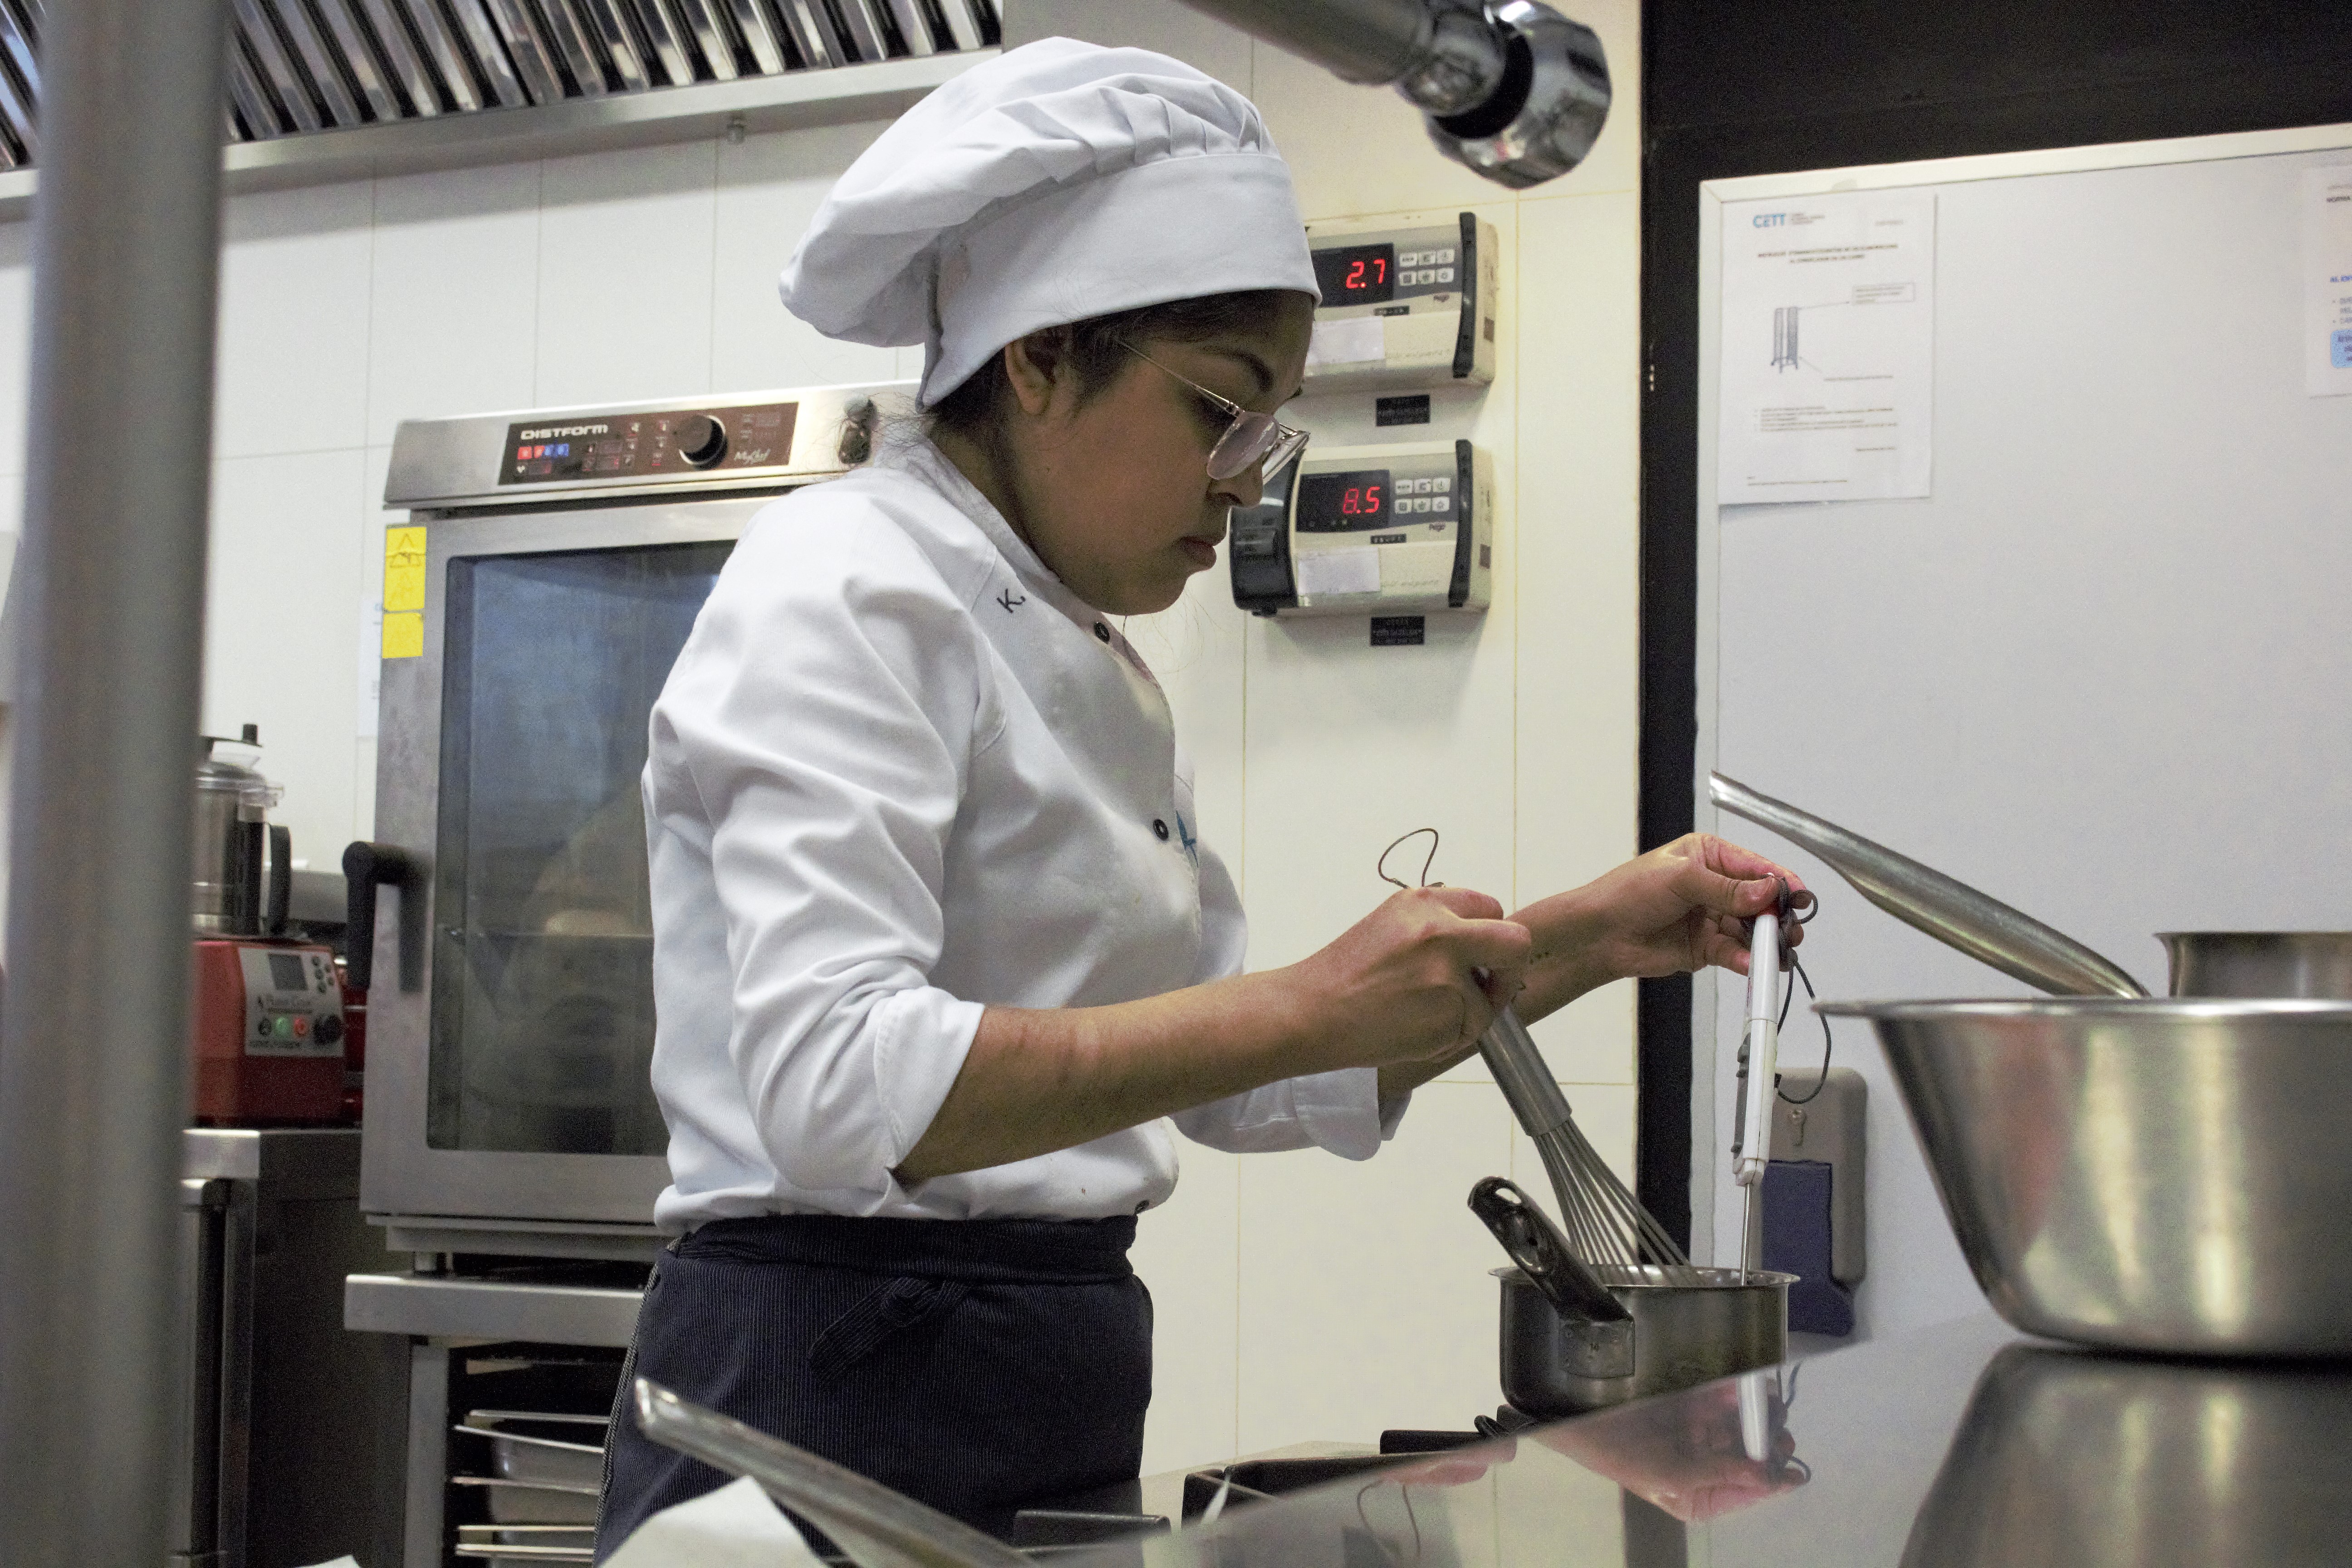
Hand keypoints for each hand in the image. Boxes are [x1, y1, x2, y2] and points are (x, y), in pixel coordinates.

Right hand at [1279, 886, 1530, 1075]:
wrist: (1310, 1013)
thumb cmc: (1344, 975)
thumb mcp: (1390, 925)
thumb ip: (1437, 924)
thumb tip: (1480, 942)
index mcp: (1425, 902)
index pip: (1491, 907)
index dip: (1491, 936)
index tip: (1481, 955)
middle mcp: (1442, 931)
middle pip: (1517, 944)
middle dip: (1510, 969)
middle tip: (1491, 986)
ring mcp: (1448, 975)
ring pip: (1487, 1001)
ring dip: (1464, 1015)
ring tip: (1416, 1016)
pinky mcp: (1448, 1016)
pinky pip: (1468, 1031)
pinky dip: (1446, 1038)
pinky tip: (1409, 1030)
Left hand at [1506, 836, 1805, 1022]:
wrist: (1599, 934)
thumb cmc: (1627, 893)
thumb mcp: (1679, 879)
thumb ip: (1725, 889)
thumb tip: (1765, 892)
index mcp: (1711, 856)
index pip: (1756, 867)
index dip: (1781, 882)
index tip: (1799, 897)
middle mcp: (1716, 886)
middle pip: (1761, 902)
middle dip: (1777, 917)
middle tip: (1789, 931)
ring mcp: (1713, 918)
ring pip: (1751, 930)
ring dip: (1766, 942)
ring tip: (1777, 952)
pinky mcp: (1706, 947)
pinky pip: (1735, 953)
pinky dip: (1746, 959)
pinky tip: (1752, 964)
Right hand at [1535, 1379, 1805, 1521]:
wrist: (1580, 1412)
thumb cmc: (1623, 1452)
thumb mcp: (1674, 1475)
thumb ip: (1722, 1473)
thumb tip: (1769, 1476)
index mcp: (1700, 1496)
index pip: (1747, 1492)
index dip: (1772, 1482)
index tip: (1793, 1470)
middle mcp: (1706, 1465)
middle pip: (1750, 1455)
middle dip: (1767, 1443)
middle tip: (1780, 1431)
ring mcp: (1701, 1430)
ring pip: (1743, 1424)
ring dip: (1759, 1414)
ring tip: (1770, 1403)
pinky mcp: (1694, 1401)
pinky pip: (1726, 1398)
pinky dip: (1740, 1393)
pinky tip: (1750, 1388)